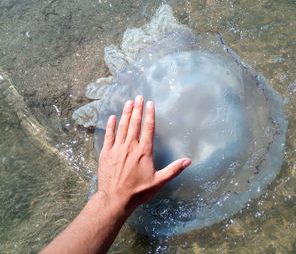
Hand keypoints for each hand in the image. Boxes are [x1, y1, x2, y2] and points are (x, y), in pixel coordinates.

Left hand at [97, 95, 190, 214]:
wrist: (115, 199)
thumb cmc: (138, 191)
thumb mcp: (159, 181)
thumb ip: (174, 169)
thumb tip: (188, 161)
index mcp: (144, 152)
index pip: (148, 128)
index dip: (149, 114)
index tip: (149, 103)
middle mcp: (130, 147)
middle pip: (135, 123)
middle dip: (137, 109)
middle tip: (138, 96)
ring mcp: (117, 149)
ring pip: (122, 127)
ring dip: (125, 113)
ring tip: (128, 102)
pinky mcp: (106, 153)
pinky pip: (108, 136)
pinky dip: (110, 126)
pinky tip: (112, 117)